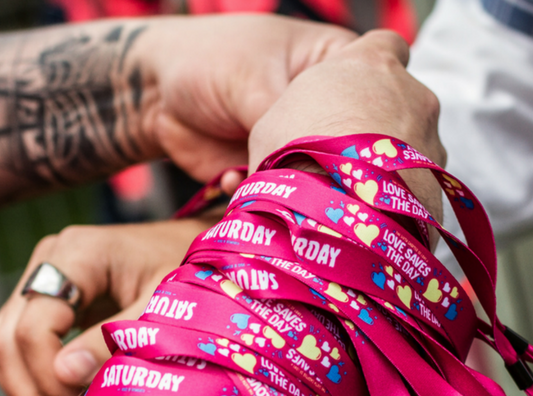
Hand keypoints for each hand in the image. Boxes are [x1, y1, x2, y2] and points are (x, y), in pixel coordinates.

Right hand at [0, 215, 219, 395]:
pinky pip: (22, 345)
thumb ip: (117, 338)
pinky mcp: (53, 301)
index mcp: (79, 253)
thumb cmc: (193, 276)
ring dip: (30, 390)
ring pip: (5, 346)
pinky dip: (38, 378)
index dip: (49, 374)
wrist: (203, 257)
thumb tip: (66, 374)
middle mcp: (51, 262)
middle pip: (6, 339)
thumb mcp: (165, 307)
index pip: (34, 324)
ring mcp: (46, 280)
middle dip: (33, 391)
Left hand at [139, 14, 356, 182]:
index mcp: (330, 67)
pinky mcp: (269, 171)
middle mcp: (319, 111)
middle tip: (308, 179)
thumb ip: (287, 121)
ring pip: (311, 175)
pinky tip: (230, 182)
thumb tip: (312, 161)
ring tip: (266, 186)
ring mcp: (295, 143)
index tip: (361, 149)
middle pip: (345, 145)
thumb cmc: (209, 62)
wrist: (156, 95)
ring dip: (290, 187)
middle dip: (327, 165)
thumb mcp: (253, 81)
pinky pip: (276, 193)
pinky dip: (256, 195)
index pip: (374, 92)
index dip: (376, 122)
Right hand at [248, 30, 445, 228]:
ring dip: (388, 163)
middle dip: (379, 124)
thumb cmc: (294, 153)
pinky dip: (397, 195)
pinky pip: (417, 183)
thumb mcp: (273, 125)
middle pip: (400, 100)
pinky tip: (370, 210)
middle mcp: (412, 93)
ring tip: (356, 189)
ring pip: (413, 145)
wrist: (332, 207)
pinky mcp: (438, 182)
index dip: (369, 69)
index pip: (385, 46)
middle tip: (345, 154)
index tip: (352, 93)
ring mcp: (430, 138)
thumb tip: (290, 146)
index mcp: (372, 63)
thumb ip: (298, 118)